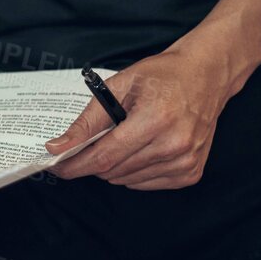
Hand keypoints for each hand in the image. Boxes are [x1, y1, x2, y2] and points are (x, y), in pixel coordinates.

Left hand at [44, 45, 238, 189]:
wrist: (205, 76)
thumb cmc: (161, 76)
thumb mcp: (119, 86)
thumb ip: (88, 120)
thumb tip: (58, 146)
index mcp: (156, 119)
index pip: (105, 156)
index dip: (76, 164)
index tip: (55, 166)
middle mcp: (174, 145)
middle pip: (114, 170)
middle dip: (90, 163)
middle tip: (80, 148)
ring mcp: (186, 161)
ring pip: (128, 180)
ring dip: (112, 167)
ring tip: (116, 140)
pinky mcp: (191, 172)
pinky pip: (147, 183)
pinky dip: (132, 172)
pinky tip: (136, 150)